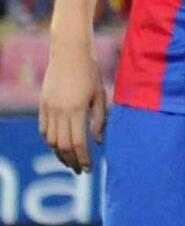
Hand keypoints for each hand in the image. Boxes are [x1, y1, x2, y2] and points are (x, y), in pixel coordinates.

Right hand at [38, 36, 105, 171]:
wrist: (69, 54)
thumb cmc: (90, 74)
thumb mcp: (100, 96)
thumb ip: (100, 120)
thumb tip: (99, 143)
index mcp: (77, 110)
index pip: (78, 142)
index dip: (83, 158)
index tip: (89, 168)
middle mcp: (60, 111)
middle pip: (63, 145)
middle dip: (72, 161)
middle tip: (80, 170)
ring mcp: (48, 108)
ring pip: (50, 139)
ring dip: (59, 153)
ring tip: (70, 161)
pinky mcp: (42, 104)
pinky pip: (43, 129)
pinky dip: (50, 141)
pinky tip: (58, 146)